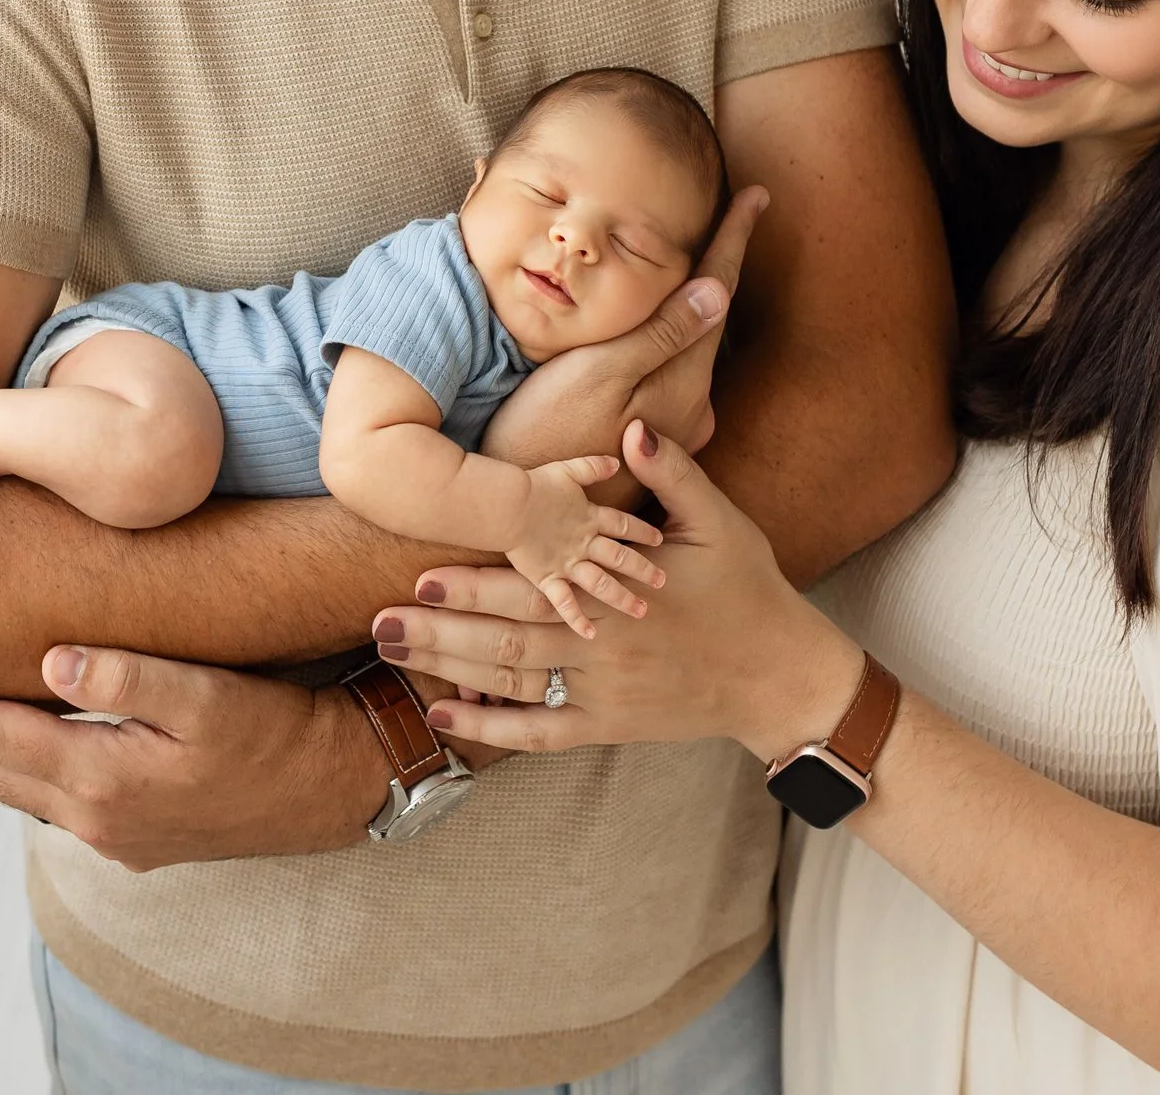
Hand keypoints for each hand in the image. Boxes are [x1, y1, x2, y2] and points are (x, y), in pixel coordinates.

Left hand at [0, 646, 386, 869]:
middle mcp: (97, 818)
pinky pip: (52, 801)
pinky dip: (16, 772)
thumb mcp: (210, 697)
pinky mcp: (138, 836)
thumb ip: (129, 677)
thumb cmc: (279, 734)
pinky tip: (14, 753)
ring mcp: (116, 835)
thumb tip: (52, 663)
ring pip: (19, 791)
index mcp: (104, 779)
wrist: (335, 789)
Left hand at [373, 419, 864, 760]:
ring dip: (450, 671)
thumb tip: (635, 425)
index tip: (422, 574)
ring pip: (515, 686)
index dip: (477, 585)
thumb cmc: (751, 590)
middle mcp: (603, 651)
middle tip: (379, 622)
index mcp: (620, 599)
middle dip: (442, 632)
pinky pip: (541, 735)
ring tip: (393, 656)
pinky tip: (443, 717)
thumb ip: (673, 474)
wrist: (781, 674)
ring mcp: (604, 695)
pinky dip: (491, 732)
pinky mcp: (610, 727)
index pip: (535, 591)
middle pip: (508, 643)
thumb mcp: (719, 523)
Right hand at [479, 189, 768, 484]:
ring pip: (683, 349)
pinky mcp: (649, 443)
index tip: (758, 194)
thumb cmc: (543, 435)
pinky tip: (646, 332)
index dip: (735, 239)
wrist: (514, 511)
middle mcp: (691, 410)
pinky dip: (661, 340)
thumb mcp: (600, 375)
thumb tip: (718, 290)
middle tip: (733, 211)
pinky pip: (662, 373)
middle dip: (713, 268)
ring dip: (684, 307)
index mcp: (685, 385)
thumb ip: (661, 335)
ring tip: (687, 258)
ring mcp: (673, 431)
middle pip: (706, 320)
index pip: (718, 294)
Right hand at [505, 454, 666, 637]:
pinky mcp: (546, 577)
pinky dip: (577, 619)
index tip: (659, 540)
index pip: (625, 524)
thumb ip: (593, 466)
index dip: (643, 531)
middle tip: (662, 582)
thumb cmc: (533, 485)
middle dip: (643, 568)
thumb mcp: (568, 468)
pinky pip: (564, 602)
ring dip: (622, 597)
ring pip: (602, 583)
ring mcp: (567, 562)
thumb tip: (617, 459)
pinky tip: (591, 634)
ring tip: (641, 610)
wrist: (506, 504)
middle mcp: (584, 541)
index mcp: (591, 515)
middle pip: (620, 556)